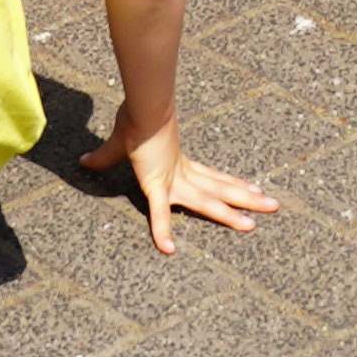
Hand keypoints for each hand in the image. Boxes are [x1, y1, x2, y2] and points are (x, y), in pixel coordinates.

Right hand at [94, 114, 286, 248]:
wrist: (139, 105)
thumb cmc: (134, 118)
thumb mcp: (118, 145)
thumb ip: (103, 158)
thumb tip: (83, 161)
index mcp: (180, 164)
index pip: (212, 178)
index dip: (232, 185)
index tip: (254, 189)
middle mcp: (183, 174)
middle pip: (220, 190)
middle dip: (247, 200)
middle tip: (274, 207)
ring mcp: (173, 180)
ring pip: (207, 203)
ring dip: (231, 214)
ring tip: (253, 227)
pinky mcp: (156, 184)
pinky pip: (159, 213)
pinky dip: (162, 230)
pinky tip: (168, 250)